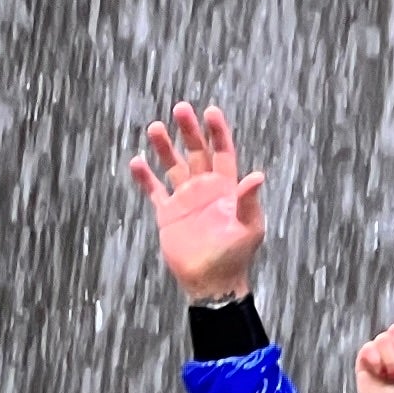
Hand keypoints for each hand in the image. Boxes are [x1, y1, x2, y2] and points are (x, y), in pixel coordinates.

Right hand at [129, 102, 266, 305]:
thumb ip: (249, 202)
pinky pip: (154, 191)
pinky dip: (145, 178)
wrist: (212, 283)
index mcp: (226, 188)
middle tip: (180, 109)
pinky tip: (136, 161)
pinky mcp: (168, 215)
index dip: (218, 132)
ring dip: (164, 147)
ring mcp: (185, 200)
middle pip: (196, 152)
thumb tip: (256, 175)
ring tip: (155, 127)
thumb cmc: (235, 257)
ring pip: (173, 166)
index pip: (223, 152)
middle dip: (189, 131)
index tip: (210, 112)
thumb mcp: (248, 229)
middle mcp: (205, 188)